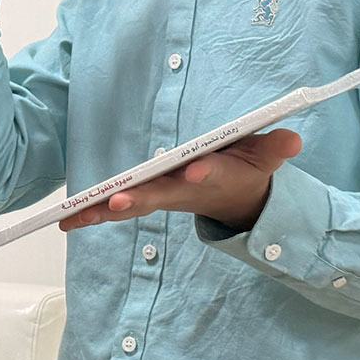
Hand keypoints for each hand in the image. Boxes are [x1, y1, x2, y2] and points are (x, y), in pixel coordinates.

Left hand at [59, 130, 303, 232]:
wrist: (236, 199)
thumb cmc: (247, 169)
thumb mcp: (267, 158)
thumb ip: (276, 148)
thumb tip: (293, 140)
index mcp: (213, 176)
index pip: (210, 172)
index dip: (204, 171)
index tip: (196, 170)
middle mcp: (183, 190)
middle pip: (160, 195)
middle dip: (141, 198)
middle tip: (120, 202)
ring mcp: (163, 197)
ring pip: (132, 204)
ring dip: (104, 210)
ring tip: (75, 217)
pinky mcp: (146, 198)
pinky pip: (116, 206)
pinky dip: (93, 212)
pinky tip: (67, 219)